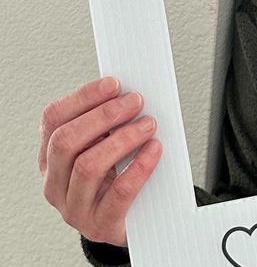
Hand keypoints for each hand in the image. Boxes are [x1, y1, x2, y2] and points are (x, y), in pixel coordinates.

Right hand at [39, 76, 161, 247]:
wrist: (133, 219)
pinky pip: (118, 194)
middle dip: (104, 115)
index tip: (113, 83)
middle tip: (135, 101)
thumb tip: (128, 91)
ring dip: (123, 138)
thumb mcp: (105, 145)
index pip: (53, 119)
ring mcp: (74, 207)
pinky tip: (154, 150)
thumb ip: (108, 121)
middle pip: (66, 141)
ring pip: (88, 166)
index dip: (83, 97)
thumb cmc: (118, 175)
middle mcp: (55, 183)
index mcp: (51, 156)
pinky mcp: (100, 224)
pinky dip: (140, 167)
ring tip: (148, 125)